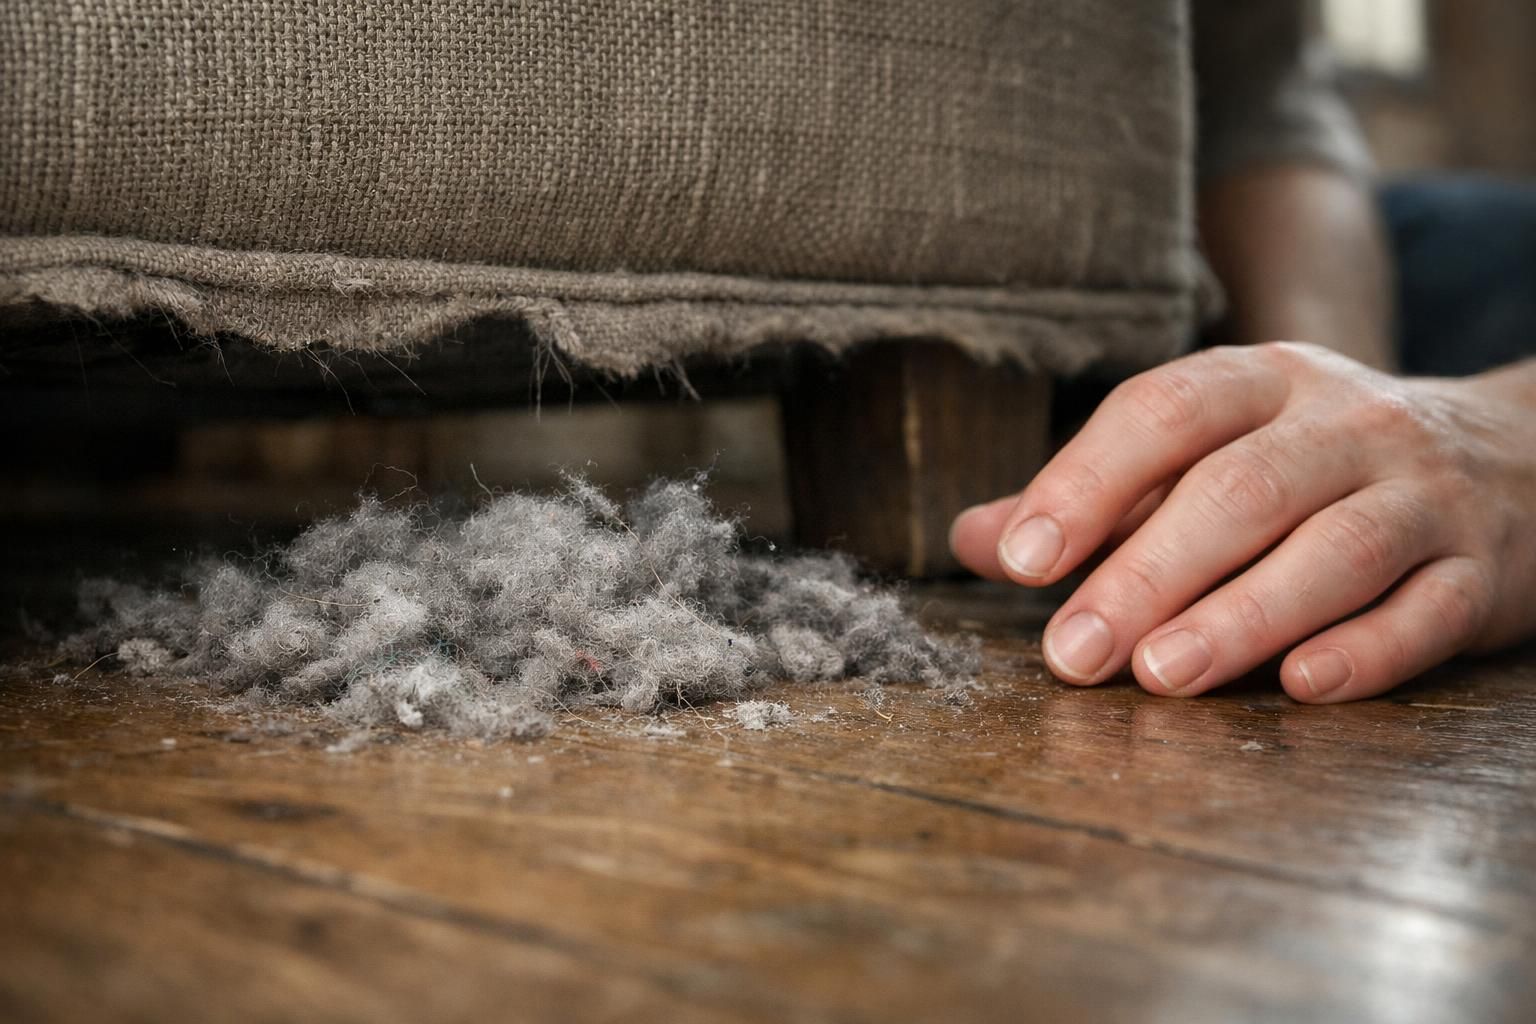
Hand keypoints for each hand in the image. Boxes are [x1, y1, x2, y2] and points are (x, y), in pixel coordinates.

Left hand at [950, 342, 1535, 701]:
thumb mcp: (1207, 453)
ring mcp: (1424, 493)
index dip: (1087, 481)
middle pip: (1241, 490)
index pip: (1166, 410)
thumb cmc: (1312, 468)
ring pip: (1335, 550)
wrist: (1513, 462)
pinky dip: (1366, 651)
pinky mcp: (1480, 570)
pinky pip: (1426, 610)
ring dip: (1242, 616)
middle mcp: (1347, 423)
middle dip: (1146, 573)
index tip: (1022, 559)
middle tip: (1072, 653)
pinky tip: (1301, 685)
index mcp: (1263, 381)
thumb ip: (1095, 497)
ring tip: (1161, 675)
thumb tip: (974, 539)